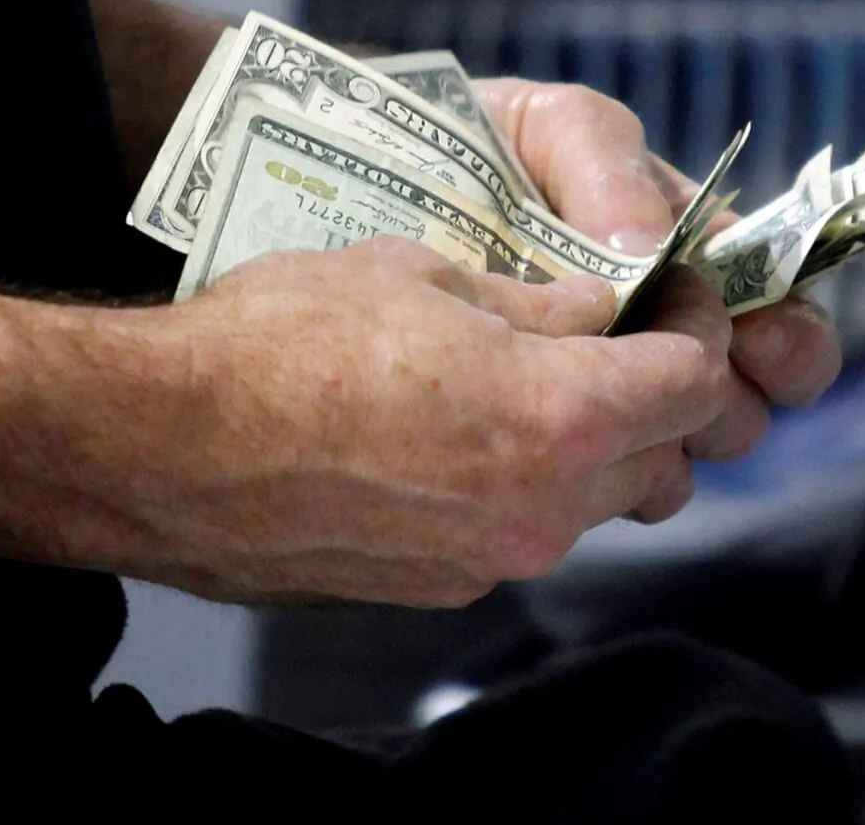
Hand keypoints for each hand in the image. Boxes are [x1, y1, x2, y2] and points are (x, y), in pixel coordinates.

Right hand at [70, 241, 729, 606]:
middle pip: (660, 453)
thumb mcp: (425, 275)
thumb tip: (601, 308)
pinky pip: (524, 531)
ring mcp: (495, 560)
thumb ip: (540, 302)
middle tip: (611, 338)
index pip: (695, 382)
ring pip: (596, 501)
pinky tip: (460, 444)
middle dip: (652, 392)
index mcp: (558, 417)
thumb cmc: (283, 340)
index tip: (680, 299)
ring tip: (528, 388)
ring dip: (591, 447)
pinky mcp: (444, 588)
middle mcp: (546, 509)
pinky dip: (525, 487)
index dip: (701, 328)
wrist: (164, 447)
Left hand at [477, 80, 843, 464]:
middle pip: (739, 395)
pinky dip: (623, 479)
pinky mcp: (554, 437)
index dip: (787, 336)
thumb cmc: (482, 146)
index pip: (769, 307)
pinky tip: (594, 463)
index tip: (766, 349)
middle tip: (710, 392)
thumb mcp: (552, 128)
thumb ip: (607, 167)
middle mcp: (658, 331)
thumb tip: (649, 247)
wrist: (380, 189)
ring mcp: (608, 391)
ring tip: (651, 429)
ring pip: (682, 448)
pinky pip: (614, 482)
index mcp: (681, 253)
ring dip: (682, 445)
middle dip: (736, 401)